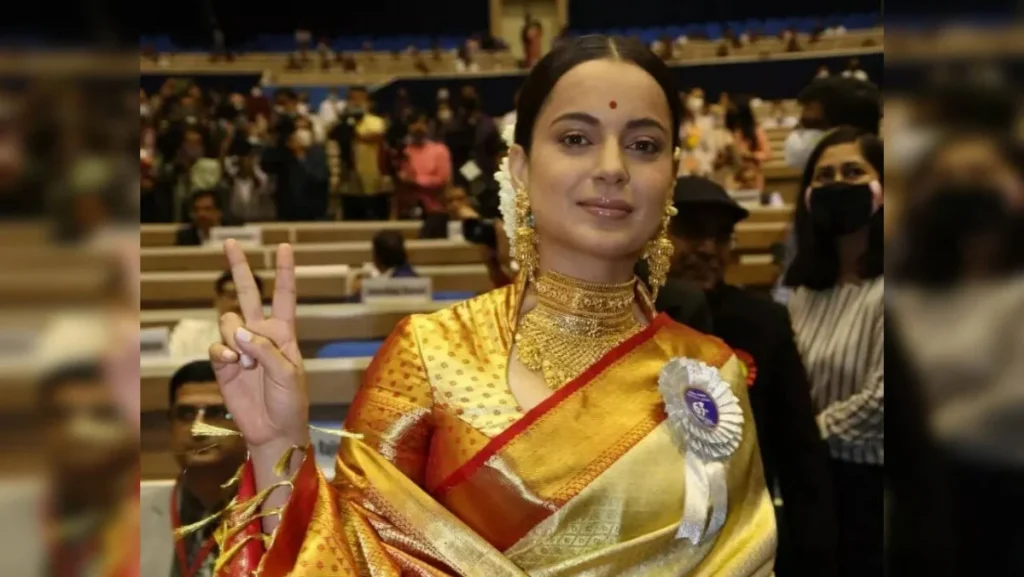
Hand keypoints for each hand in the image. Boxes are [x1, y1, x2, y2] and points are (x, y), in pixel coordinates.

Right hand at [209, 240, 309, 451]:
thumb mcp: (289, 372)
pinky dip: (224, 354)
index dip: (284, 271)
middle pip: (248, 293)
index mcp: (284, 332)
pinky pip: (217, 346)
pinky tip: (234, 366)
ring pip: (228, 321)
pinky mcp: (223, 364)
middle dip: (240, 267)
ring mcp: (240, 347)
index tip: (284, 246)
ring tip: (248, 362)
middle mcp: (260, 334)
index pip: (284, 295)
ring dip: (235, 337)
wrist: (274, 429)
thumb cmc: (290, 401)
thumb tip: (238, 332)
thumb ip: (265, 349)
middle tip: (231, 242)